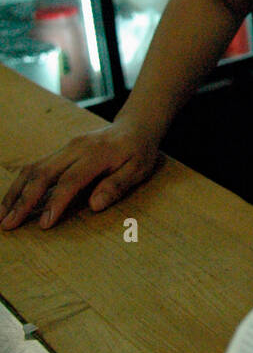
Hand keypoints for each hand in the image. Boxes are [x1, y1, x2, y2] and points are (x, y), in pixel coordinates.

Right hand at [0, 120, 160, 230]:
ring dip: (15, 192)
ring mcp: (65, 148)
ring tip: (1, 215)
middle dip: (23, 200)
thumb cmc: (138, 152)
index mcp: (96, 154)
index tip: (44, 225)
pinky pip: (36, 167)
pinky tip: (11, 201)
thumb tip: (95, 205)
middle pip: (43, 173)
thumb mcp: (138, 169)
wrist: (134, 127)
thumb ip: (116, 185)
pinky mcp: (60, 151)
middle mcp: (75, 148)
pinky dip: (21, 185)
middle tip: (8, 224)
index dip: (56, 203)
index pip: (70, 180)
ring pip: (33, 169)